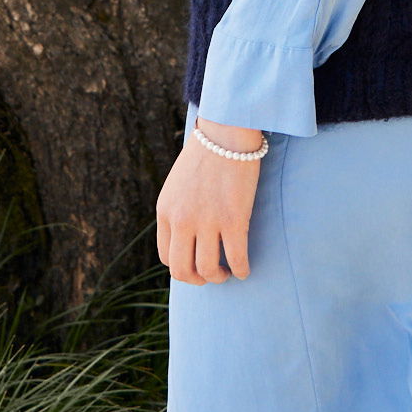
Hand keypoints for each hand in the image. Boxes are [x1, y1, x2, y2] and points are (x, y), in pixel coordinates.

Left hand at [156, 117, 264, 283]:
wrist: (226, 132)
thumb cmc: (206, 153)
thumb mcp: (178, 184)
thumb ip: (177, 209)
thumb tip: (187, 235)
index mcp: (166, 211)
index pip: (167, 257)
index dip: (182, 267)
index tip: (196, 264)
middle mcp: (183, 220)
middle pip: (184, 271)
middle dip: (198, 280)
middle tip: (211, 275)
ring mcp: (208, 222)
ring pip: (209, 269)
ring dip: (219, 277)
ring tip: (228, 272)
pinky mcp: (234, 219)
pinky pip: (237, 258)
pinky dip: (241, 270)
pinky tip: (245, 270)